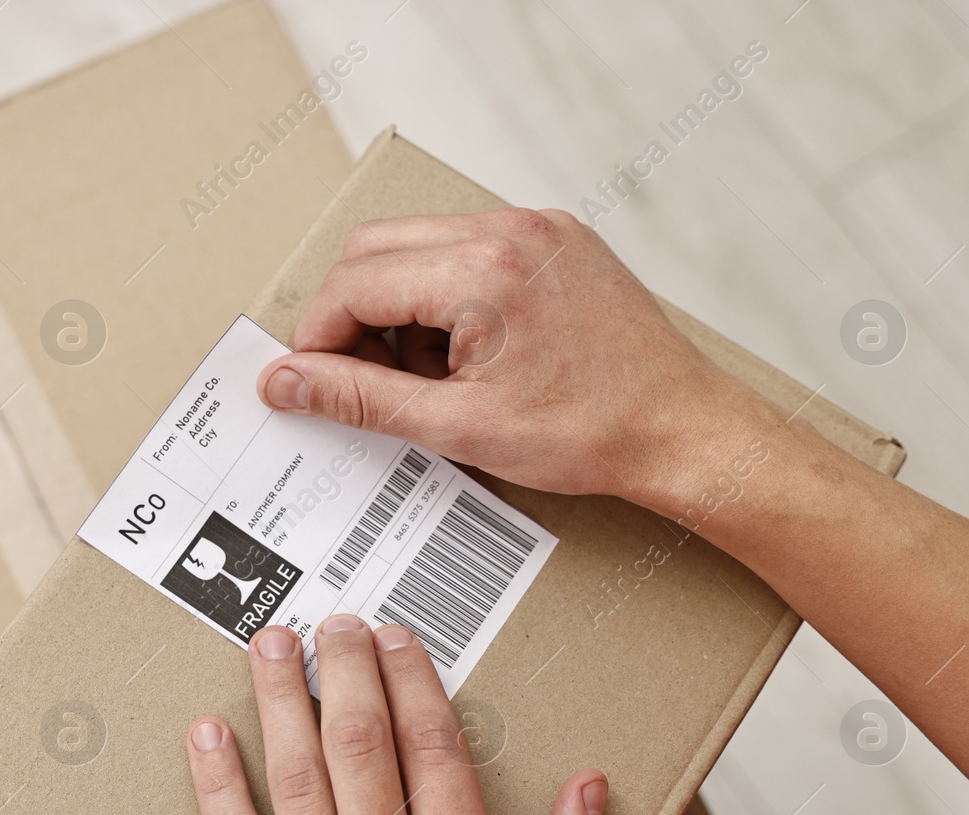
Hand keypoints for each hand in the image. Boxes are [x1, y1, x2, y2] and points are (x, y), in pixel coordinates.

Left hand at [185, 615, 610, 814]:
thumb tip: (590, 791)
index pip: (435, 754)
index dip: (413, 683)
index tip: (398, 640)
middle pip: (362, 749)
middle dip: (346, 673)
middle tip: (333, 622)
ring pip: (296, 782)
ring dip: (282, 703)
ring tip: (272, 646)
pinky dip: (218, 789)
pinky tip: (206, 738)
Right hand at [256, 208, 777, 515]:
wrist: (682, 430)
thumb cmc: (590, 433)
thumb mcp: (456, 427)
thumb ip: (358, 397)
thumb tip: (286, 382)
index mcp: (480, 270)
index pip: (353, 284)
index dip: (316, 338)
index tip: (309, 383)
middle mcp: (507, 230)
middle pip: (374, 248)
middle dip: (351, 315)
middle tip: (363, 380)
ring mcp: (536, 227)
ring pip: (417, 245)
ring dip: (398, 305)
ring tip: (430, 377)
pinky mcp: (556, 238)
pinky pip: (467, 248)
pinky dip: (444, 295)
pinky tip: (467, 355)